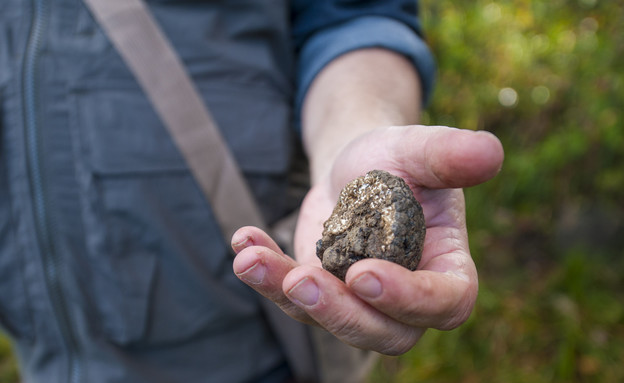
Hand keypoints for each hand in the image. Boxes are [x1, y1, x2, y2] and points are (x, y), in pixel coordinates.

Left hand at [232, 125, 503, 354]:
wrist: (357, 163)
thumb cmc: (397, 158)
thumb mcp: (418, 149)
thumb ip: (449, 154)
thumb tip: (490, 152)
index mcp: (446, 269)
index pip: (444, 303)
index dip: (409, 300)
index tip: (366, 274)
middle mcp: (406, 297)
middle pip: (384, 333)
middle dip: (340, 312)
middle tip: (302, 279)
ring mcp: (358, 300)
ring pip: (329, 320)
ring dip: (288, 295)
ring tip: (253, 260)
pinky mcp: (319, 289)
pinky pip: (291, 295)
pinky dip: (265, 273)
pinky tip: (244, 243)